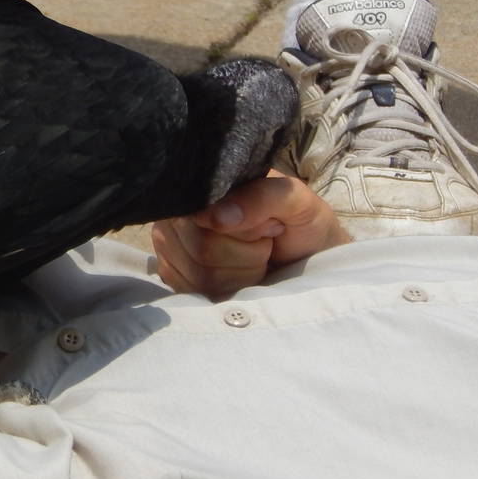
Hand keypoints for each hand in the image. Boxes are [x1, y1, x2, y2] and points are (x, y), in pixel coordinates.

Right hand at [151, 171, 351, 299]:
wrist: (306, 256)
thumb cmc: (300, 221)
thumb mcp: (294, 199)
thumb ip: (262, 197)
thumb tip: (218, 218)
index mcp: (202, 186)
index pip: (203, 215)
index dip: (241, 230)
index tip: (266, 225)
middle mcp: (176, 214)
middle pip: (202, 249)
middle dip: (247, 253)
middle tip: (264, 241)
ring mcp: (171, 248)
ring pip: (202, 276)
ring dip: (242, 273)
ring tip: (256, 257)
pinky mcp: (176, 277)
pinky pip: (198, 293)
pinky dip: (230, 289)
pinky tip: (240, 275)